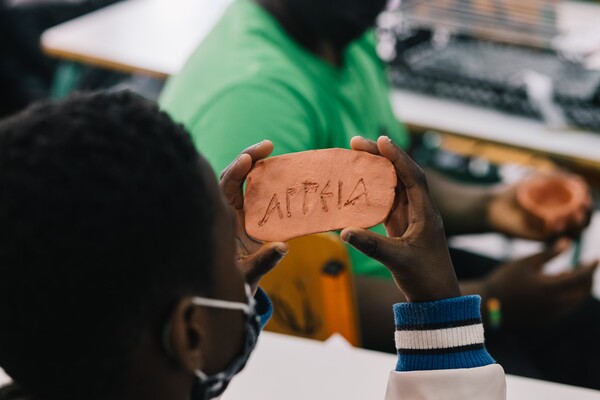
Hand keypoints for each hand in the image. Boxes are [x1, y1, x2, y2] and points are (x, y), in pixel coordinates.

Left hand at [219, 141, 288, 294]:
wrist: (232, 291)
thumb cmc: (235, 281)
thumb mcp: (248, 274)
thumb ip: (264, 261)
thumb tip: (283, 247)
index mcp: (221, 221)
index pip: (224, 189)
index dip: (235, 171)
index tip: (247, 158)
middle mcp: (227, 211)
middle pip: (233, 176)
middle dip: (248, 158)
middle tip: (268, 145)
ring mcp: (238, 212)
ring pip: (244, 181)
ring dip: (256, 164)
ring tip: (270, 148)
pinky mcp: (250, 216)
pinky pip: (256, 191)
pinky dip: (266, 178)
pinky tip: (279, 168)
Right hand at [341, 136, 460, 302]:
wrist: (437, 298)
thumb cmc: (426, 278)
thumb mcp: (398, 261)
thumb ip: (372, 245)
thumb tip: (343, 232)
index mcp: (426, 212)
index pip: (413, 176)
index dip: (397, 157)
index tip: (380, 140)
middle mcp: (420, 209)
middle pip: (401, 174)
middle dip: (381, 156)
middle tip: (356, 142)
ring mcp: (411, 217)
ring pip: (394, 185)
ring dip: (376, 170)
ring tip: (355, 155)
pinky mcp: (403, 226)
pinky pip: (387, 201)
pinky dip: (373, 190)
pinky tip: (359, 184)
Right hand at [482, 241, 597, 328]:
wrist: (489, 305)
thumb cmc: (505, 279)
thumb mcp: (525, 262)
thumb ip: (549, 253)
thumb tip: (568, 242)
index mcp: (550, 288)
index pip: (580, 276)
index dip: (590, 266)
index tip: (596, 258)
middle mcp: (555, 304)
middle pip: (582, 291)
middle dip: (587, 278)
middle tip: (585, 266)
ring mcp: (552, 315)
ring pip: (576, 301)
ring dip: (579, 288)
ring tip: (569, 273)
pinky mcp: (547, 321)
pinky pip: (566, 308)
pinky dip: (569, 297)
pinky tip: (559, 286)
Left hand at [487, 173, 591, 240]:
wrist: (493, 205)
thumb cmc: (516, 190)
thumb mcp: (538, 179)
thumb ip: (558, 177)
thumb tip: (579, 181)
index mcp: (563, 207)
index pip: (584, 209)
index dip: (588, 205)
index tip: (586, 197)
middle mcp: (560, 221)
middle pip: (583, 224)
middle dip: (587, 217)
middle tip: (584, 207)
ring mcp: (550, 231)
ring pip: (571, 234)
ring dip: (576, 226)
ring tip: (574, 215)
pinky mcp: (539, 239)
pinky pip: (552, 238)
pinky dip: (556, 231)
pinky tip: (555, 221)